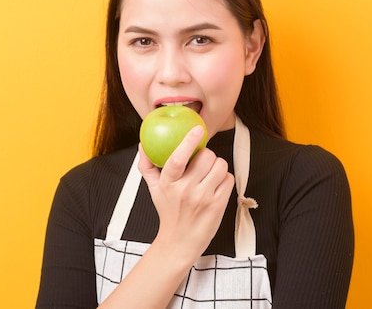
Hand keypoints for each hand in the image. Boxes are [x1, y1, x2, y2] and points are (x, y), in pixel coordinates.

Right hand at [138, 125, 234, 262]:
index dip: (189, 141)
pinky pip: (229, 179)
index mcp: (168, 183)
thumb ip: (147, 166)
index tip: (197, 130)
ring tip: (209, 175)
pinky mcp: (218, 205)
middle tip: (202, 162)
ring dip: (217, 167)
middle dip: (206, 156)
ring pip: (220, 166)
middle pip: (206, 157)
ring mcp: (203, 198)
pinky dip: (225, 179)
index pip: (178, 158)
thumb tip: (142, 146)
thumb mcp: (154, 190)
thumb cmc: (169, 212)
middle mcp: (186, 190)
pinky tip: (216, 186)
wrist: (180, 241)